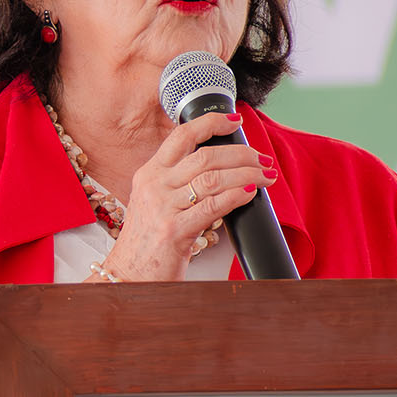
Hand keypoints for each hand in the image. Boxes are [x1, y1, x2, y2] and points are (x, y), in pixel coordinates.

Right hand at [100, 113, 276, 280]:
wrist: (130, 275)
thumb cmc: (150, 241)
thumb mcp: (157, 203)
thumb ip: (180, 183)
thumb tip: (224, 168)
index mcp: (149, 173)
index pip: (182, 135)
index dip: (212, 122)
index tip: (236, 120)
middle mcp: (153, 185)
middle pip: (204, 156)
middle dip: (241, 154)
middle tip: (262, 161)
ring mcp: (162, 207)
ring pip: (213, 179)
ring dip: (247, 175)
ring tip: (266, 177)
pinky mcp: (174, 230)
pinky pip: (214, 206)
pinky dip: (237, 196)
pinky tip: (250, 194)